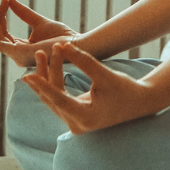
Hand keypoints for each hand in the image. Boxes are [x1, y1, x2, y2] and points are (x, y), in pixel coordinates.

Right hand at [0, 0, 76, 68]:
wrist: (74, 43)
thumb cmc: (61, 35)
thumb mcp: (39, 21)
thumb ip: (23, 13)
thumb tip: (9, 0)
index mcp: (22, 47)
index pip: (2, 35)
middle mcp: (18, 54)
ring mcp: (18, 56)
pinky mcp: (20, 54)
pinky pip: (0, 45)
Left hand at [21, 42, 162, 133]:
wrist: (140, 102)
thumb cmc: (126, 90)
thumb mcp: (105, 75)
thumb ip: (84, 61)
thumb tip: (63, 45)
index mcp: (85, 118)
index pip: (59, 101)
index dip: (44, 86)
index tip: (29, 75)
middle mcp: (76, 124)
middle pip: (53, 97)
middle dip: (45, 73)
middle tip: (41, 51)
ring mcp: (74, 120)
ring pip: (53, 97)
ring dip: (48, 75)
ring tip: (43, 53)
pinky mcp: (75, 114)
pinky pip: (58, 97)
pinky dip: (53, 81)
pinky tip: (49, 64)